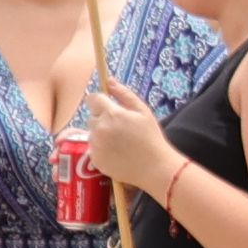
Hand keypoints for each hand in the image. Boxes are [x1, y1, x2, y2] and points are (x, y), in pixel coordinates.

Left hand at [81, 80, 178, 198]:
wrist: (155, 167)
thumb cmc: (151, 137)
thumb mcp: (143, 111)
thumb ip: (124, 94)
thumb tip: (109, 81)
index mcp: (111, 114)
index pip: (92, 99)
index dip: (100, 101)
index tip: (108, 106)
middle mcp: (99, 129)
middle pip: (92, 116)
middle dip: (103, 119)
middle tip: (121, 127)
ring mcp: (96, 145)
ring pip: (92, 133)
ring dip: (101, 134)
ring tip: (121, 142)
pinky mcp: (95, 160)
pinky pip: (93, 148)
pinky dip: (102, 149)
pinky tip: (117, 153)